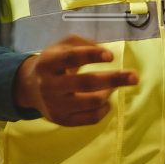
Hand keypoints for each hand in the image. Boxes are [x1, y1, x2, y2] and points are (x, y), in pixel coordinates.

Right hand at [12, 35, 137, 126]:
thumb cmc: (54, 62)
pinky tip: (105, 100)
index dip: (91, 55)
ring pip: (91, 102)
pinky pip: (91, 118)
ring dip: (109, 93)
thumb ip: (82, 43)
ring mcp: (55, 105)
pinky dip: (104, 108)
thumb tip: (106, 51)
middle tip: (134, 76)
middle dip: (114, 79)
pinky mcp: (62, 120)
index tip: (111, 56)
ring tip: (112, 87)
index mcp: (48, 63)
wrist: (30, 87)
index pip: (71, 58)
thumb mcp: (62, 46)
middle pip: (86, 82)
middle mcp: (49, 85)